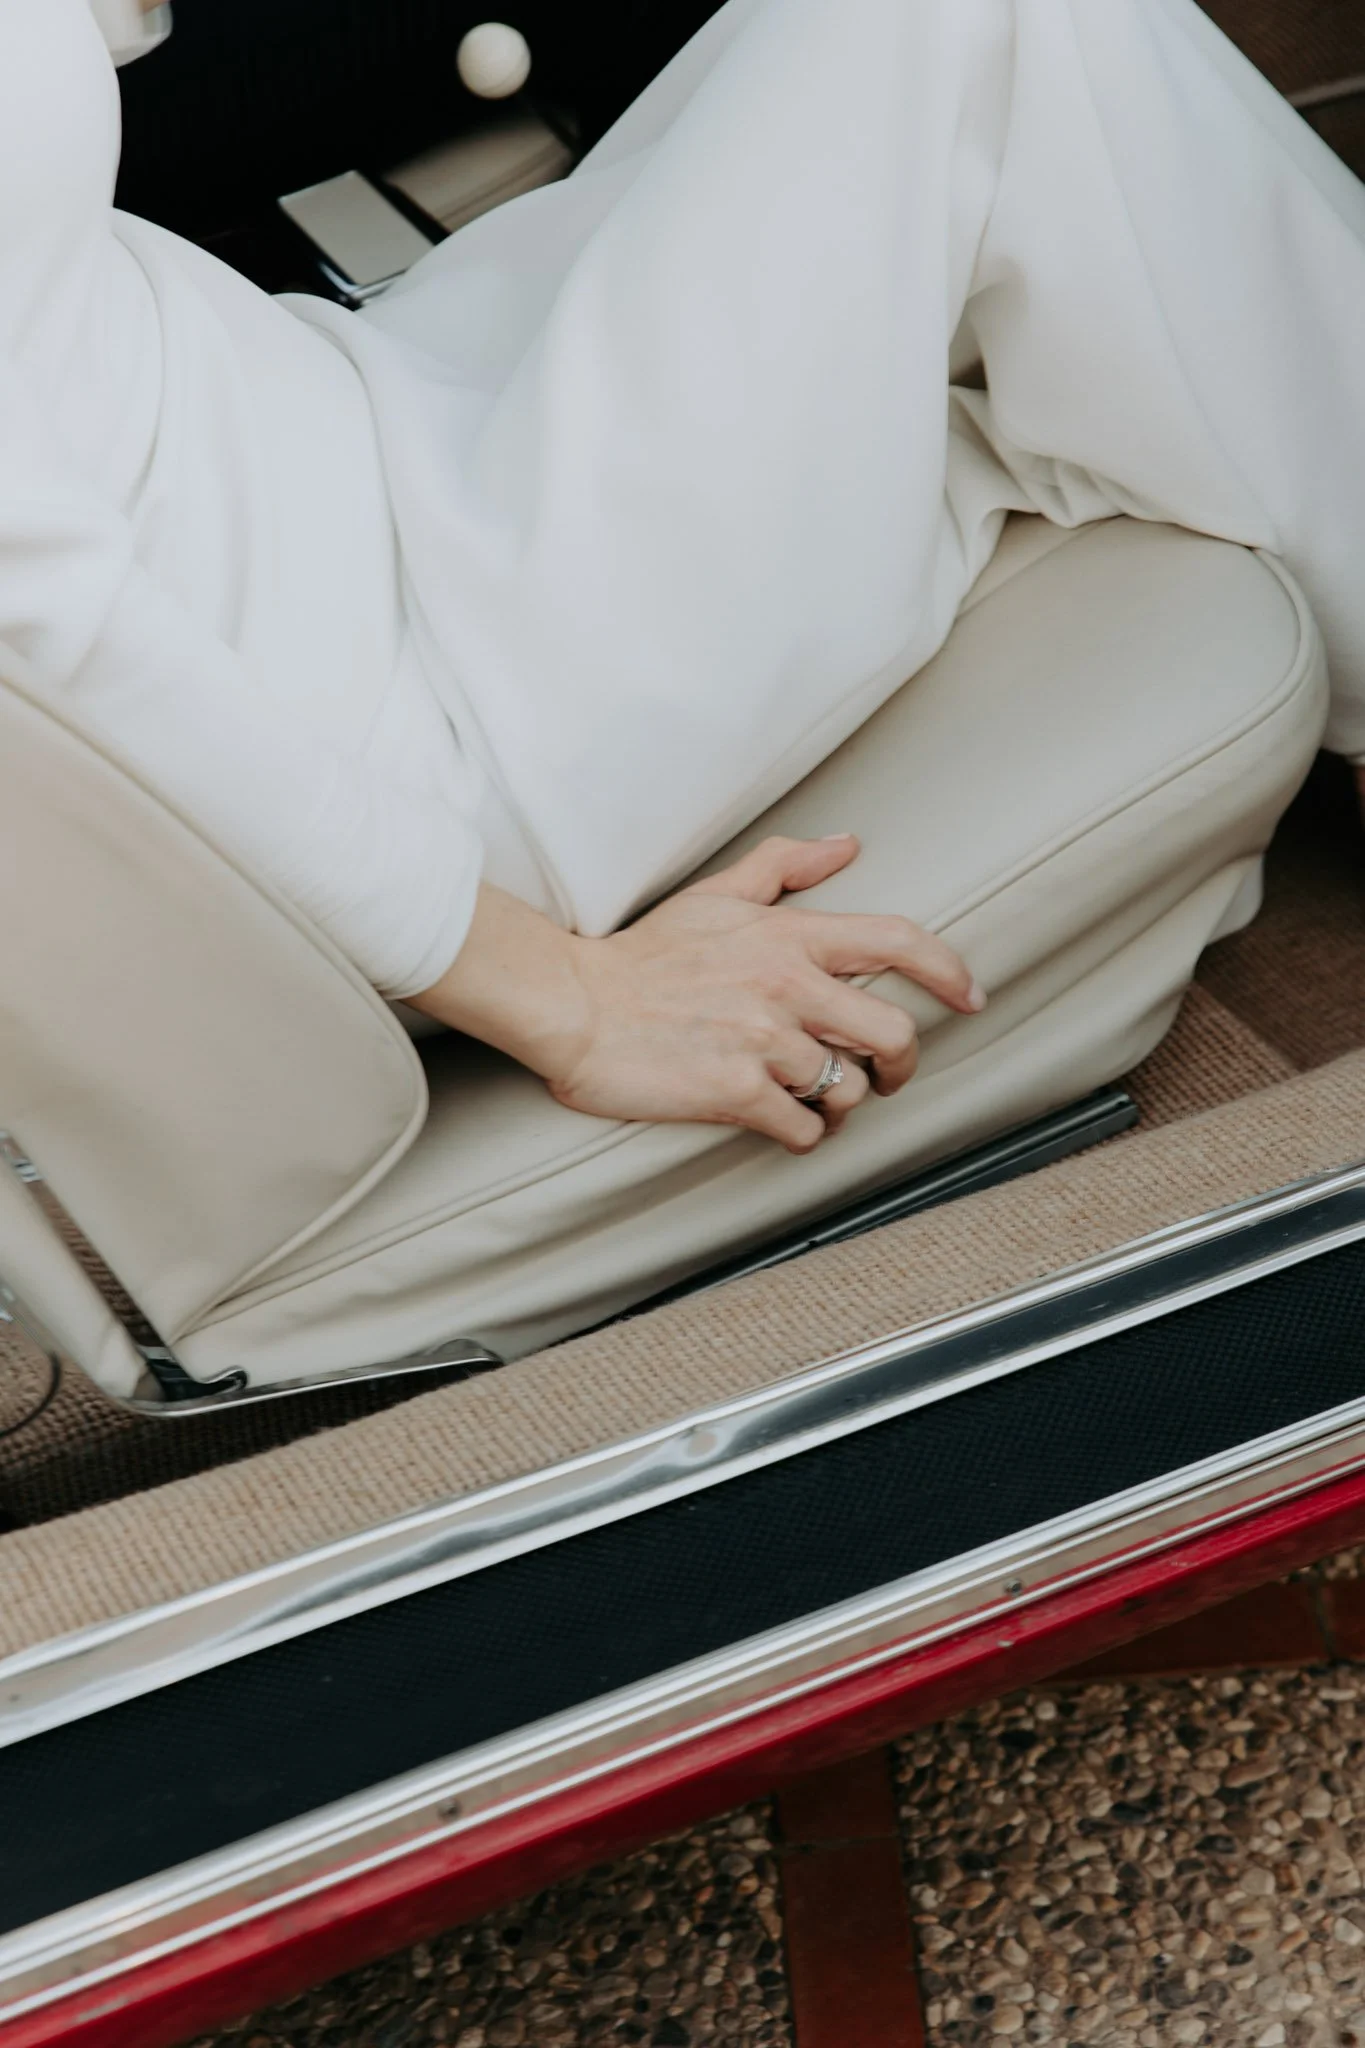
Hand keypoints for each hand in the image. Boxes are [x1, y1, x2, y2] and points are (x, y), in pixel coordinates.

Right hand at [412, 834, 983, 1154]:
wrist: (573, 1004)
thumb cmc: (641, 955)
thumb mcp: (715, 896)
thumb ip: (784, 867)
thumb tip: (846, 844)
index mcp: (789, 936)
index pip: (898, 943)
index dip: (950, 972)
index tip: (972, 996)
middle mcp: (787, 987)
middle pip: (893, 1033)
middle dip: (903, 1065)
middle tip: (887, 1077)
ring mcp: (763, 1042)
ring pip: (848, 1090)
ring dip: (838, 1104)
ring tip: (812, 1101)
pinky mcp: (736, 1092)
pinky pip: (803, 1130)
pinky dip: (803, 1136)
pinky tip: (783, 1125)